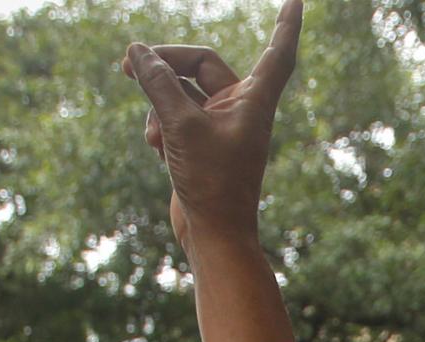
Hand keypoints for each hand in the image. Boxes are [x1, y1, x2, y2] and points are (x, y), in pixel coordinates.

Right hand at [121, 0, 300, 247]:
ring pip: (180, 90)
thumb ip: (158, 83)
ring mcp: (219, 125)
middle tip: (127, 64)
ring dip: (158, 103)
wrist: (213, 235)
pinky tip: (156, 148)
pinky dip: (161, 124)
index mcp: (255, 100)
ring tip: (154, 135)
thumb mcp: (179, 125)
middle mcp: (241, 108)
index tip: (297, 0)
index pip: (277, 52)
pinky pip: (174, 114)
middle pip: (199, 62)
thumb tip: (137, 51)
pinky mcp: (200, 142)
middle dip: (164, 63)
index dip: (286, 25)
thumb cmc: (210, 183)